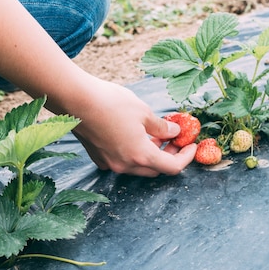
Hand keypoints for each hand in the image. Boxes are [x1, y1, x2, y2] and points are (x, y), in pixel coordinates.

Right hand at [60, 78, 196, 176]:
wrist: (76, 100)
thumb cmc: (111, 103)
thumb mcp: (144, 112)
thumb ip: (162, 127)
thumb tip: (174, 133)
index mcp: (141, 156)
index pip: (172, 167)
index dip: (186, 157)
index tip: (192, 145)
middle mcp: (125, 165)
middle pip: (155, 169)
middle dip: (168, 156)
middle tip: (176, 139)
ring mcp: (109, 163)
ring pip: (137, 166)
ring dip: (150, 153)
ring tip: (157, 134)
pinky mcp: (98, 157)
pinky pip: (121, 160)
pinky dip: (133, 152)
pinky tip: (134, 135)